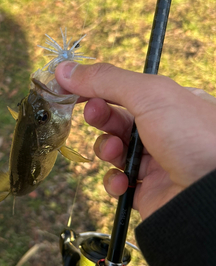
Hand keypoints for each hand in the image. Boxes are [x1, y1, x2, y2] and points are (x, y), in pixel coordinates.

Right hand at [55, 62, 215, 219]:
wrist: (210, 195)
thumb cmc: (191, 136)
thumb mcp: (149, 94)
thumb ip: (105, 80)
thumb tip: (64, 70)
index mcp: (170, 102)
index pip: (125, 89)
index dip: (97, 87)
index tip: (70, 86)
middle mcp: (164, 130)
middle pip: (116, 118)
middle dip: (100, 116)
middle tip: (94, 114)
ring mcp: (155, 161)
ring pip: (113, 150)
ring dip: (106, 149)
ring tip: (114, 152)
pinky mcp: (147, 190)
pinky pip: (119, 182)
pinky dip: (114, 181)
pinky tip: (123, 181)